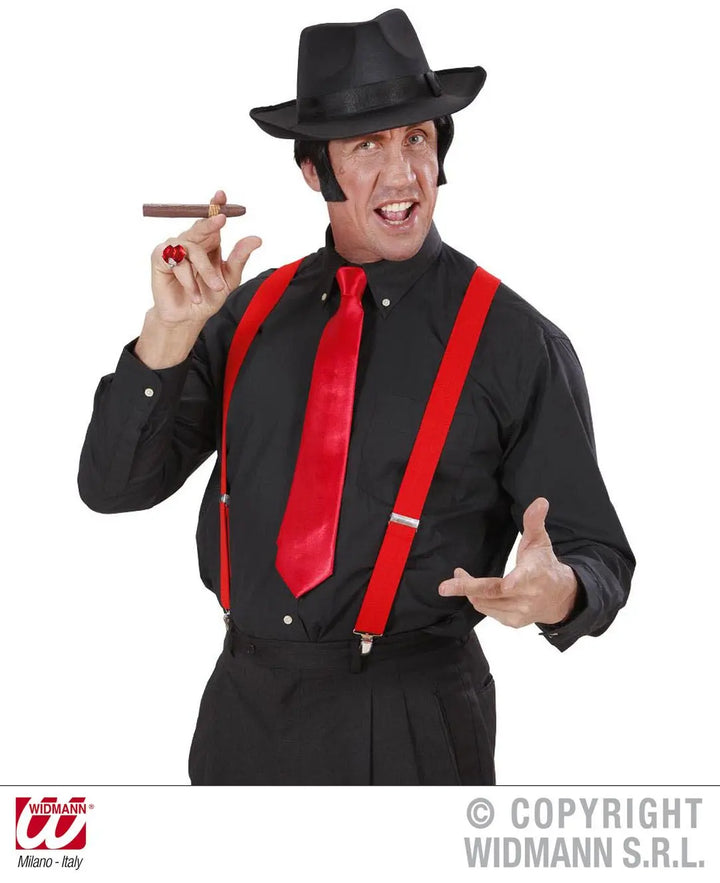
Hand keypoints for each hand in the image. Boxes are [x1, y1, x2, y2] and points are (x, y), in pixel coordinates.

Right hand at [150, 189, 261, 327]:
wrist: (189, 317)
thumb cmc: (208, 297)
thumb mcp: (230, 278)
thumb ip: (240, 258)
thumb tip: (257, 239)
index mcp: (209, 242)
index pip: (212, 219)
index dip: (215, 205)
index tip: (222, 195)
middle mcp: (192, 241)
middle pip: (200, 225)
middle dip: (210, 222)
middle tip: (221, 221)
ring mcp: (175, 248)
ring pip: (192, 248)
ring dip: (205, 270)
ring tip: (216, 288)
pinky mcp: (160, 257)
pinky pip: (176, 261)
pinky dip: (188, 279)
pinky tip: (195, 295)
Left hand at [438, 497, 577, 628]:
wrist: (560, 598)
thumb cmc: (545, 565)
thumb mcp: (540, 541)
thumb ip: (534, 521)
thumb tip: (540, 501)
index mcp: (535, 574)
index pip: (524, 578)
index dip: (514, 583)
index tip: (507, 585)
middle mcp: (528, 596)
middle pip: (494, 593)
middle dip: (468, 588)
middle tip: (444, 587)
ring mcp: (521, 611)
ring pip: (486, 602)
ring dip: (468, 590)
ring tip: (461, 576)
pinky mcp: (514, 622)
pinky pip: (487, 610)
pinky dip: (477, 599)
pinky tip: (473, 590)